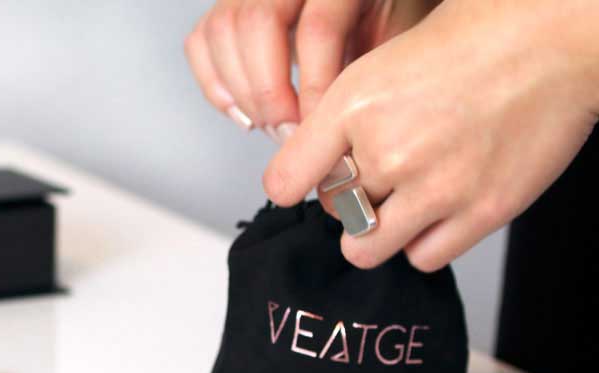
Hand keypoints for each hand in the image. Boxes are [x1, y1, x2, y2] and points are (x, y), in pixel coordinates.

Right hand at [184, 0, 439, 135]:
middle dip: (268, 91)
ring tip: (271, 125)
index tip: (317, 130)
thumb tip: (349, 130)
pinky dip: (215, 85)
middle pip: (255, 23)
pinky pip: (201, 41)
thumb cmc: (384, 9)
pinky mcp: (227, 6)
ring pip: (222, 31)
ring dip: (241, 92)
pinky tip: (244, 112)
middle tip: (288, 133)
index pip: (316, 28)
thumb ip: (373, 70)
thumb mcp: (397, 30)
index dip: (314, 88)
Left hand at [264, 0, 598, 270]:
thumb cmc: (480, 36)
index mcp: (354, 104)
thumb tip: (315, 165)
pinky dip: (425, 242)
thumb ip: (345, 117)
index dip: (296, 186)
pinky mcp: (479, 212)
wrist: (561, 36)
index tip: (309, 184)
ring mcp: (434, 187)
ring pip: (367, 249)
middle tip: (381, 177)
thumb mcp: (388, 60)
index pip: (286, 181)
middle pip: (334, 213)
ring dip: (380, 233)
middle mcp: (388, 149)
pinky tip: (441, 209)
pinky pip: (422, 257)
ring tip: (407, 201)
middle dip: (351, 200)